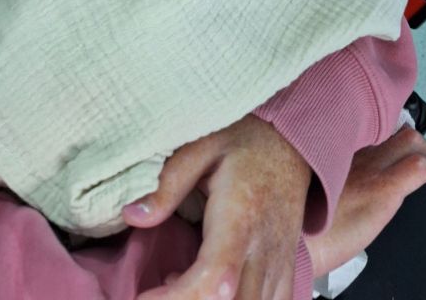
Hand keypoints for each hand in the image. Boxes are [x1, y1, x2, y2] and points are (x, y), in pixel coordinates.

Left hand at [122, 114, 311, 299]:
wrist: (292, 142)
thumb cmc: (246, 141)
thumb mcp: (201, 147)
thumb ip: (168, 183)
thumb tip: (133, 216)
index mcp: (240, 216)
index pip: (214, 277)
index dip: (178, 299)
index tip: (144, 296)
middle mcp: (264, 248)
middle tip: (157, 289)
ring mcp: (280, 263)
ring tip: (182, 283)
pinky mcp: (286, 270)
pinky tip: (213, 293)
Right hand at [307, 126, 425, 276]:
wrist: (297, 243)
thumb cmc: (303, 225)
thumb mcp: (314, 190)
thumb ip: (332, 178)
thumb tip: (347, 188)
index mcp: (339, 151)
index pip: (372, 129)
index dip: (392, 141)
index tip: (398, 156)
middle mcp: (355, 151)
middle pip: (395, 129)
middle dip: (416, 147)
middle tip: (424, 170)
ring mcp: (370, 167)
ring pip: (412, 141)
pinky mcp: (383, 188)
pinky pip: (421, 169)